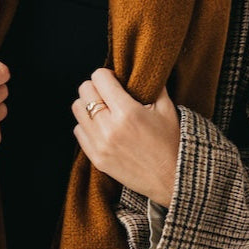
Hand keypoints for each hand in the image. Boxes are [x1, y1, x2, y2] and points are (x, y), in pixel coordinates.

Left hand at [71, 68, 180, 207]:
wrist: (171, 179)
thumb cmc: (171, 143)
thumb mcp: (167, 109)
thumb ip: (153, 86)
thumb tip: (141, 69)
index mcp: (127, 112)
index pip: (99, 78)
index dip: (107, 74)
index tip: (115, 80)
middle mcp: (109, 127)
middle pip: (84, 91)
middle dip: (96, 87)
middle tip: (108, 93)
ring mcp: (100, 144)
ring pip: (77, 109)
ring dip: (88, 105)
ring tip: (104, 109)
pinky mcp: (96, 158)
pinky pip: (78, 131)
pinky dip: (87, 125)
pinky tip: (102, 127)